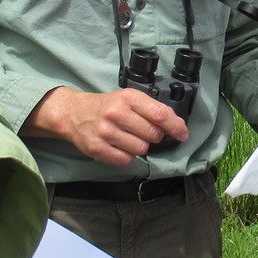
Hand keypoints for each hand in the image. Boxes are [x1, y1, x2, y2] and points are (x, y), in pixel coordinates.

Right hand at [23, 86, 188, 165]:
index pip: (160, 113)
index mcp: (129, 98)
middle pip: (153, 134)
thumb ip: (151, 109)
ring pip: (141, 149)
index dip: (175, 126)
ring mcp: (106, 132)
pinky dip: (127, 156)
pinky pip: (126, 160)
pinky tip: (120, 146)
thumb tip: (177, 126)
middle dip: (154, 136)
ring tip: (129, 138)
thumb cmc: (108, 105)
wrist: (74, 113)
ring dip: (140, 146)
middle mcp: (117, 113)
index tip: (183, 134)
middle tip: (143, 131)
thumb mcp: (129, 98)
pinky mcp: (97, 149)